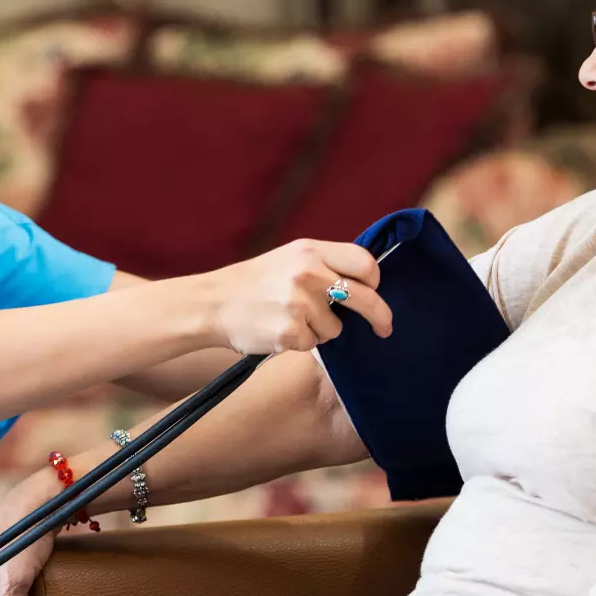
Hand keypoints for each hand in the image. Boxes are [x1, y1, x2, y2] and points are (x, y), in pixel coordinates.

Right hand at [202, 240, 392, 355]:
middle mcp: (308, 274)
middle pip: (366, 298)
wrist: (211, 303)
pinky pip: (314, 345)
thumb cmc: (253, 283)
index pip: (364, 263)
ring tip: (289, 319)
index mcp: (310, 251)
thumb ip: (323, 264)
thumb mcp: (288, 259)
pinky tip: (278, 330)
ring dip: (320, 330)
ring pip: (335, 329)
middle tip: (384, 328)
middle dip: (380, 317)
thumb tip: (364, 282)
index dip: (374, 280)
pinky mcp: (290, 332)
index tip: (374, 292)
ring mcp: (299, 304)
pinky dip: (300, 343)